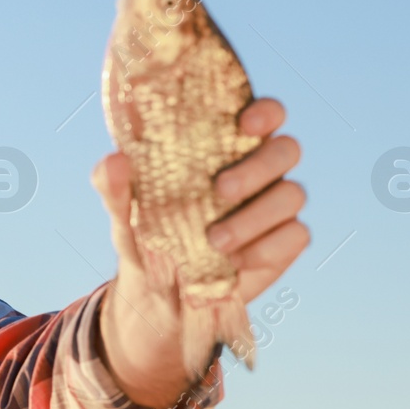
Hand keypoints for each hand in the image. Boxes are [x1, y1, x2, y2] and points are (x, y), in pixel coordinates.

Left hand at [90, 97, 308, 408]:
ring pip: (293, 194)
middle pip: (286, 150)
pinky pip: (296, 236)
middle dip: (257, 168)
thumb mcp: (125, 215)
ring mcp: (276, 207)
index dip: (266, 112)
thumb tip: (113, 160)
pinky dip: (267, 248)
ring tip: (215, 241)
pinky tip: (236, 262)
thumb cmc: (148, 238)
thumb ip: (115, 187)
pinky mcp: (284, 243)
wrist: (159, 296)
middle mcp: (261, 172)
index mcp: (229, 149)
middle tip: (221, 190)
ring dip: (256, 217)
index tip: (245, 122)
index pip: (265, 115)